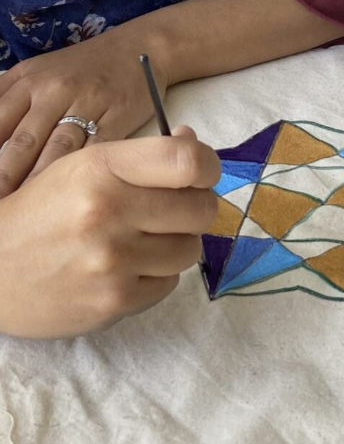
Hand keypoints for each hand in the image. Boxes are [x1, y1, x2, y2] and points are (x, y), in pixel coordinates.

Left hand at [0, 24, 170, 196]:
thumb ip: (9, 100)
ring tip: (27, 211)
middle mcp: (52, 93)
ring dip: (40, 184)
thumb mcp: (36, 72)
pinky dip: (85, 175)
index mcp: (26, 83)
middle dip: (5, 177)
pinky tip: (76, 196)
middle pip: (22, 142)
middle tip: (1, 207)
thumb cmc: (83, 68)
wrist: (138, 49)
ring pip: (56, 151)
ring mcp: (86, 106)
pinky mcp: (117, 119)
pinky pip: (98, 150)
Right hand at [0, 127, 219, 338]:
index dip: (207, 168)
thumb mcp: (77, 169)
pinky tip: (122, 269)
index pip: (187, 161)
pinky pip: (168, 282)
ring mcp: (113, 260)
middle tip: (168, 213)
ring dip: (173, 244)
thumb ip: (138, 158)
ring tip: (137, 242)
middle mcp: (108, 212)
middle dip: (192, 209)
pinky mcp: (115, 301)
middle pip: (201, 209)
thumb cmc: (36, 214)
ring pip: (189, 249)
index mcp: (98, 169)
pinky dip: (153, 275)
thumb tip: (194, 142)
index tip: (199, 176)